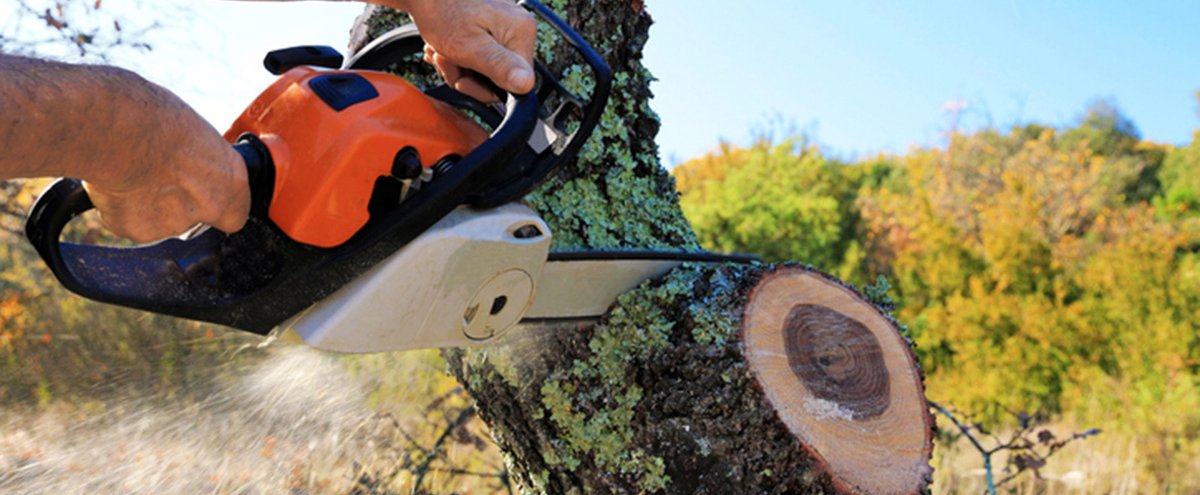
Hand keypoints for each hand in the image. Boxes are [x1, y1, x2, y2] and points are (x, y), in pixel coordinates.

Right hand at [83, 81, 248, 242]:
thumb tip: (189, 158)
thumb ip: (199, 158)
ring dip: (146, 203)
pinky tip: (115, 182)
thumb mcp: (193, 131)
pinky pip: (127, 221)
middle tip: (156, 172)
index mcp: (231, 180)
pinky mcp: (137, 230)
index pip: (235, 212)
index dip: (216, 201)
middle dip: (177, 201)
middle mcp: (209, 207)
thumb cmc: (153, 118)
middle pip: (194, 216)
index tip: (201, 188)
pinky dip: (120, 207)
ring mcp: (173, 223)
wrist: (117, 131)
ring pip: (158, 219)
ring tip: (132, 170)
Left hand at [403, 0, 536, 101]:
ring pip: (486, 69)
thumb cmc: (442, 10)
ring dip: (458, 67)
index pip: (515, 83)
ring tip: (441, 53)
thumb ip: (499, 66)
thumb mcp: (469, 46)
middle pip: (499, 77)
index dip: (484, 89)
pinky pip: (480, 55)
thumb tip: (526, 84)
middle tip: (446, 61)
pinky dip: (459, 57)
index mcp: (521, 33)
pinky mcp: (491, 28)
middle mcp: (518, 29)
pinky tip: (444, 49)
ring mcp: (504, 27)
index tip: (462, 80)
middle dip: (467, 76)